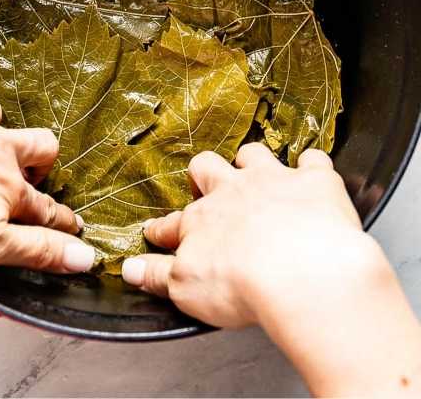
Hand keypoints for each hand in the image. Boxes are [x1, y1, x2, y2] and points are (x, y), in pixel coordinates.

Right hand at [124, 143, 420, 394]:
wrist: (301, 275)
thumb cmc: (242, 284)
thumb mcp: (185, 287)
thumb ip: (156, 276)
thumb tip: (128, 269)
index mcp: (200, 220)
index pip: (172, 223)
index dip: (163, 230)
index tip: (158, 235)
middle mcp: (232, 192)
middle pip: (208, 168)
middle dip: (205, 176)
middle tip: (209, 190)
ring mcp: (273, 182)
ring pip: (254, 155)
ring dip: (253, 162)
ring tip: (258, 174)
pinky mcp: (314, 182)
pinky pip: (313, 161)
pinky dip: (312, 166)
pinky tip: (312, 173)